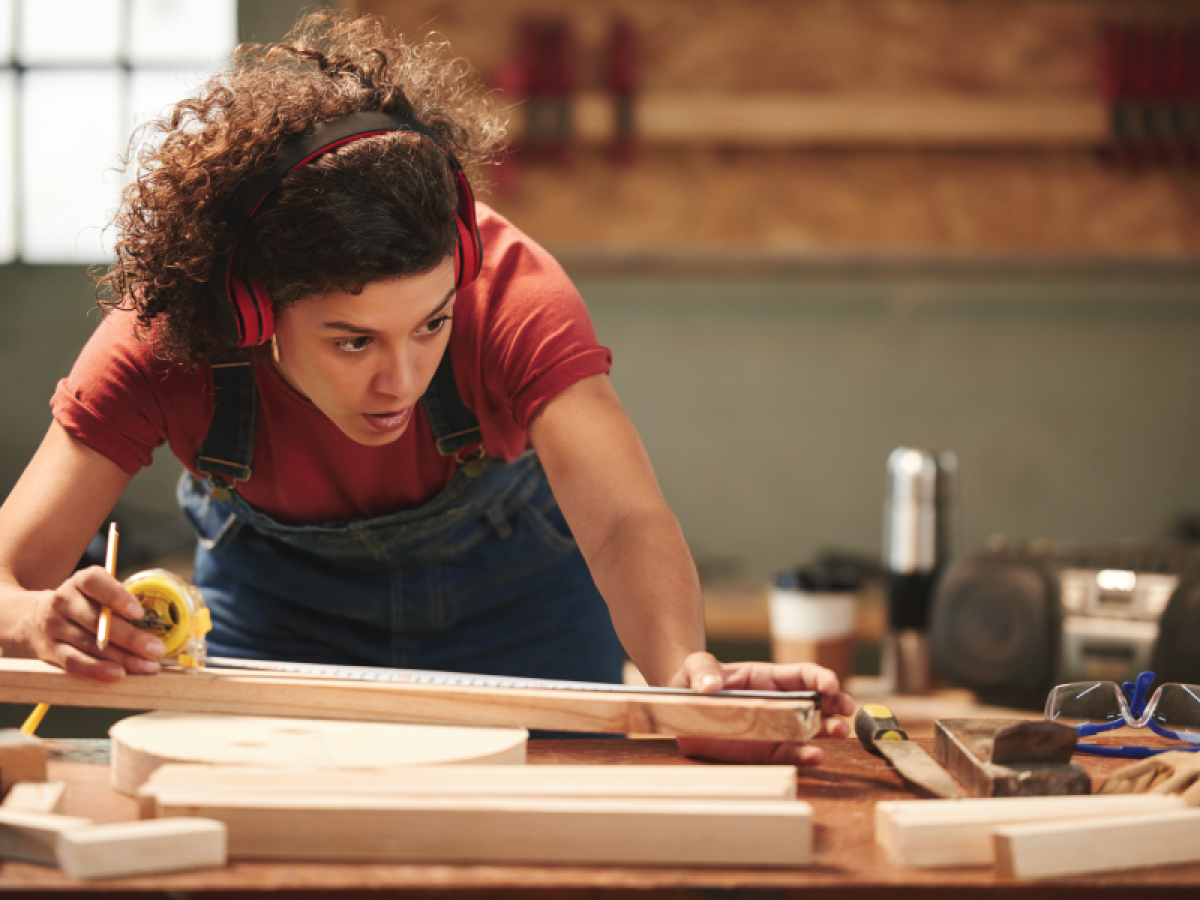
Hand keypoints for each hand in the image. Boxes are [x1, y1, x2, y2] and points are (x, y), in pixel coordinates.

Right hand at [21, 566, 163, 680]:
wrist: (34, 618)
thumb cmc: (83, 604)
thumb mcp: (97, 592)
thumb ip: (120, 601)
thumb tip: (157, 622)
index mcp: (80, 582)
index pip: (94, 583)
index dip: (117, 596)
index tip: (139, 613)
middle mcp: (63, 602)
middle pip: (97, 620)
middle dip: (131, 637)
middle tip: (157, 650)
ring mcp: (54, 627)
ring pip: (90, 644)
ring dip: (123, 658)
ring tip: (148, 666)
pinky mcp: (51, 651)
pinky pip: (75, 662)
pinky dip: (97, 669)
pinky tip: (118, 674)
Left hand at [670, 652, 854, 765]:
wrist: (681, 710)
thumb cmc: (694, 682)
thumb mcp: (695, 667)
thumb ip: (703, 670)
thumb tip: (710, 685)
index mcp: (767, 678)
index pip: (802, 674)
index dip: (821, 677)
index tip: (831, 684)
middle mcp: (778, 703)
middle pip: (816, 701)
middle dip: (836, 703)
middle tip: (847, 711)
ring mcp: (774, 728)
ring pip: (810, 729)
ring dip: (829, 730)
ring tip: (839, 732)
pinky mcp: (765, 751)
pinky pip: (789, 754)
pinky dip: (804, 756)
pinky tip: (815, 756)